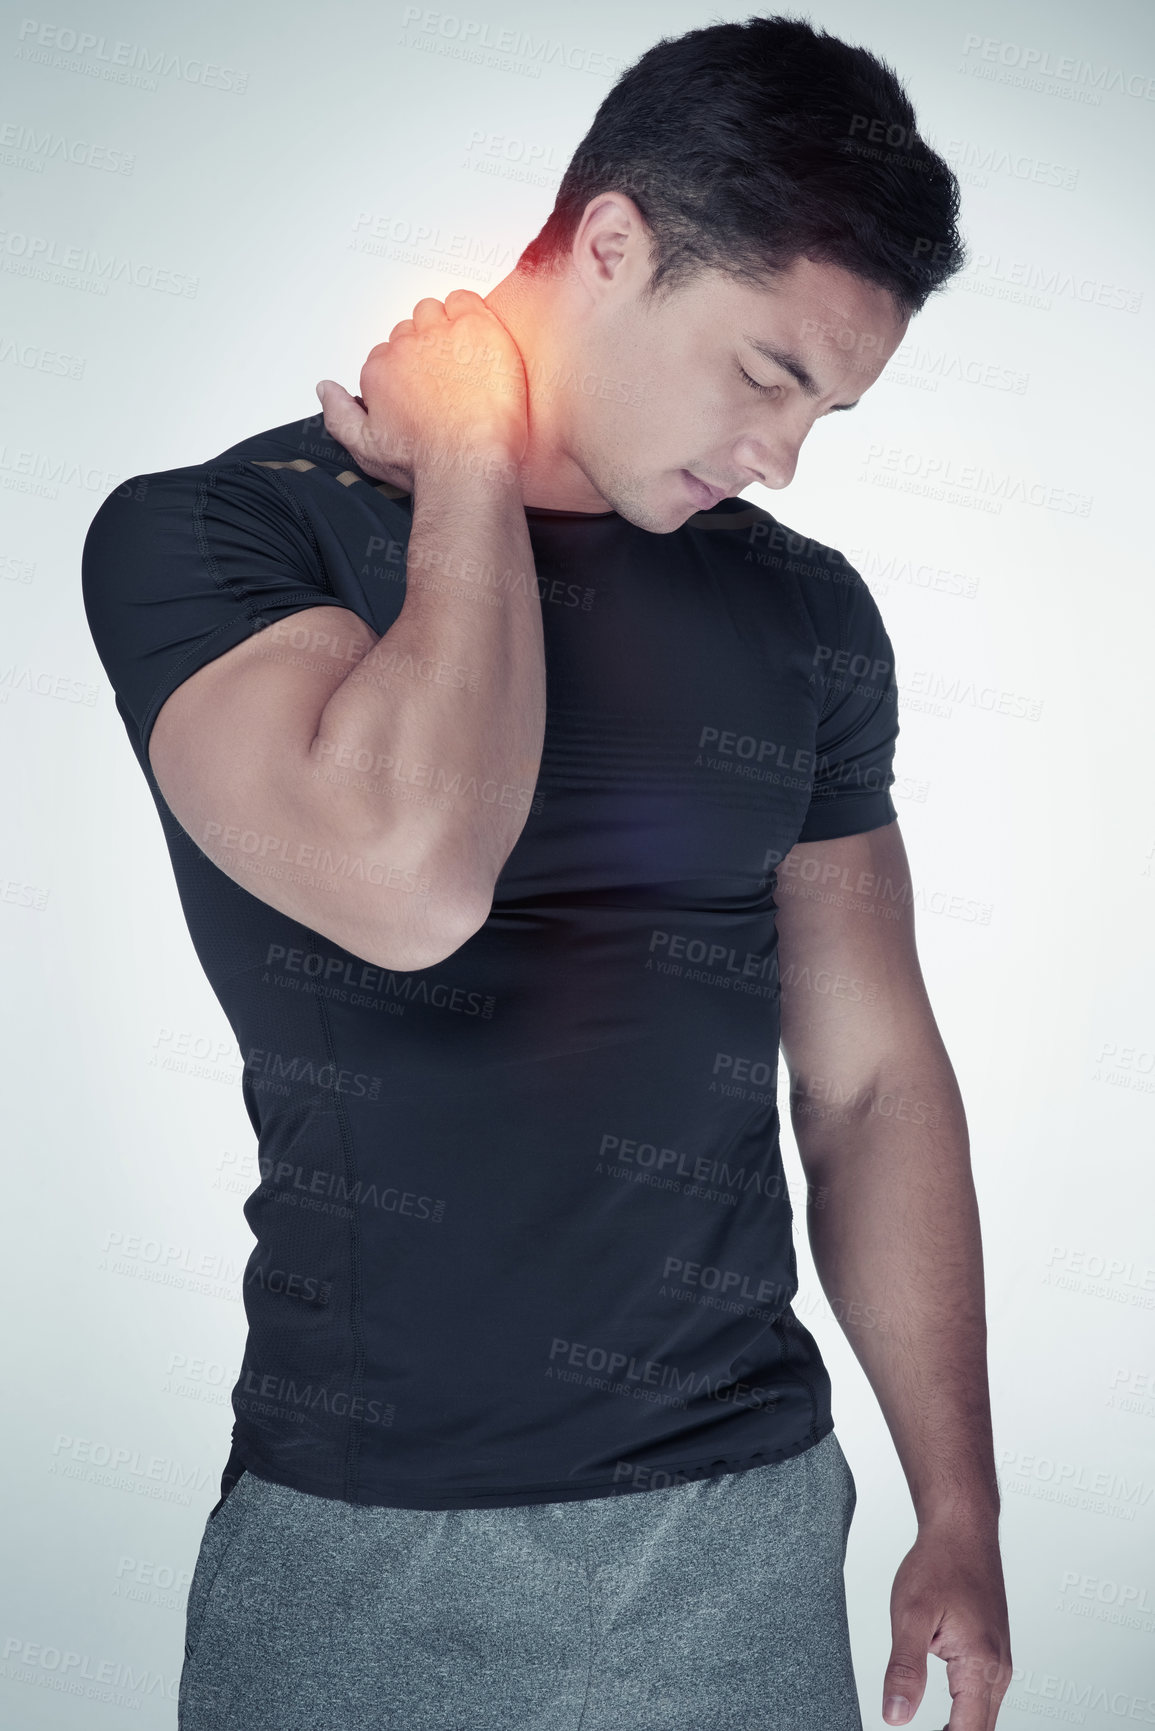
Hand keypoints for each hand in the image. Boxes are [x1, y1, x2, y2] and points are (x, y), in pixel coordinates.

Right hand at [316, 290, 528, 490]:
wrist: (468, 463)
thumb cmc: (426, 461)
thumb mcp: (367, 448)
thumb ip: (339, 415)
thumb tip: (325, 389)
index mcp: (380, 370)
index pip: (388, 354)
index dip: (407, 370)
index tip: (424, 387)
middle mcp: (405, 347)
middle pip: (411, 331)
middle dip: (425, 348)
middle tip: (447, 376)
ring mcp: (439, 334)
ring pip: (434, 312)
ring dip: (445, 327)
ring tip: (464, 358)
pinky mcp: (473, 328)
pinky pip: (465, 301)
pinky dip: (469, 311)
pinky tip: (477, 337)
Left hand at [881, 1522, 1011, 1730]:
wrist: (962, 1530)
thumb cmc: (940, 1563)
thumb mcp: (910, 1614)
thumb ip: (903, 1669)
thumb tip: (895, 1716)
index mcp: (981, 1664)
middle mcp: (998, 1668)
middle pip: (981, 1730)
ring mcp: (999, 1661)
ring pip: (984, 1716)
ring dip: (961, 1730)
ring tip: (929, 1729)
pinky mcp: (993, 1653)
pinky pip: (984, 1697)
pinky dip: (966, 1714)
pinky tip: (945, 1720)